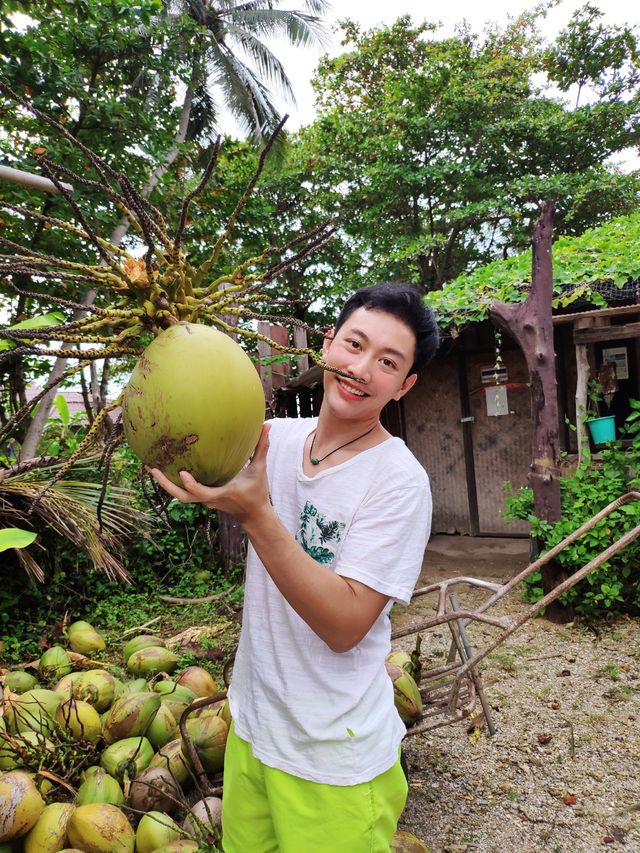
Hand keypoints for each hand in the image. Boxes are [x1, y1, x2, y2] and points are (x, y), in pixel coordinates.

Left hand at [148, 422, 271, 522]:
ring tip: (153, 468)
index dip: (192, 485)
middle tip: (153, 469)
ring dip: (166, 483)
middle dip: (166, 484)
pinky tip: (168, 469)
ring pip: (181, 495)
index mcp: (221, 493)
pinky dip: (175, 483)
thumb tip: (267, 426)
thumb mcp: (260, 469)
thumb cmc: (257, 492)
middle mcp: (209, 499)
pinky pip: (186, 492)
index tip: (182, 473)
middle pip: (182, 496)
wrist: (254, 516)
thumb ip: (262, 447)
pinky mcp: (203, 499)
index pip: (202, 493)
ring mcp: (204, 501)